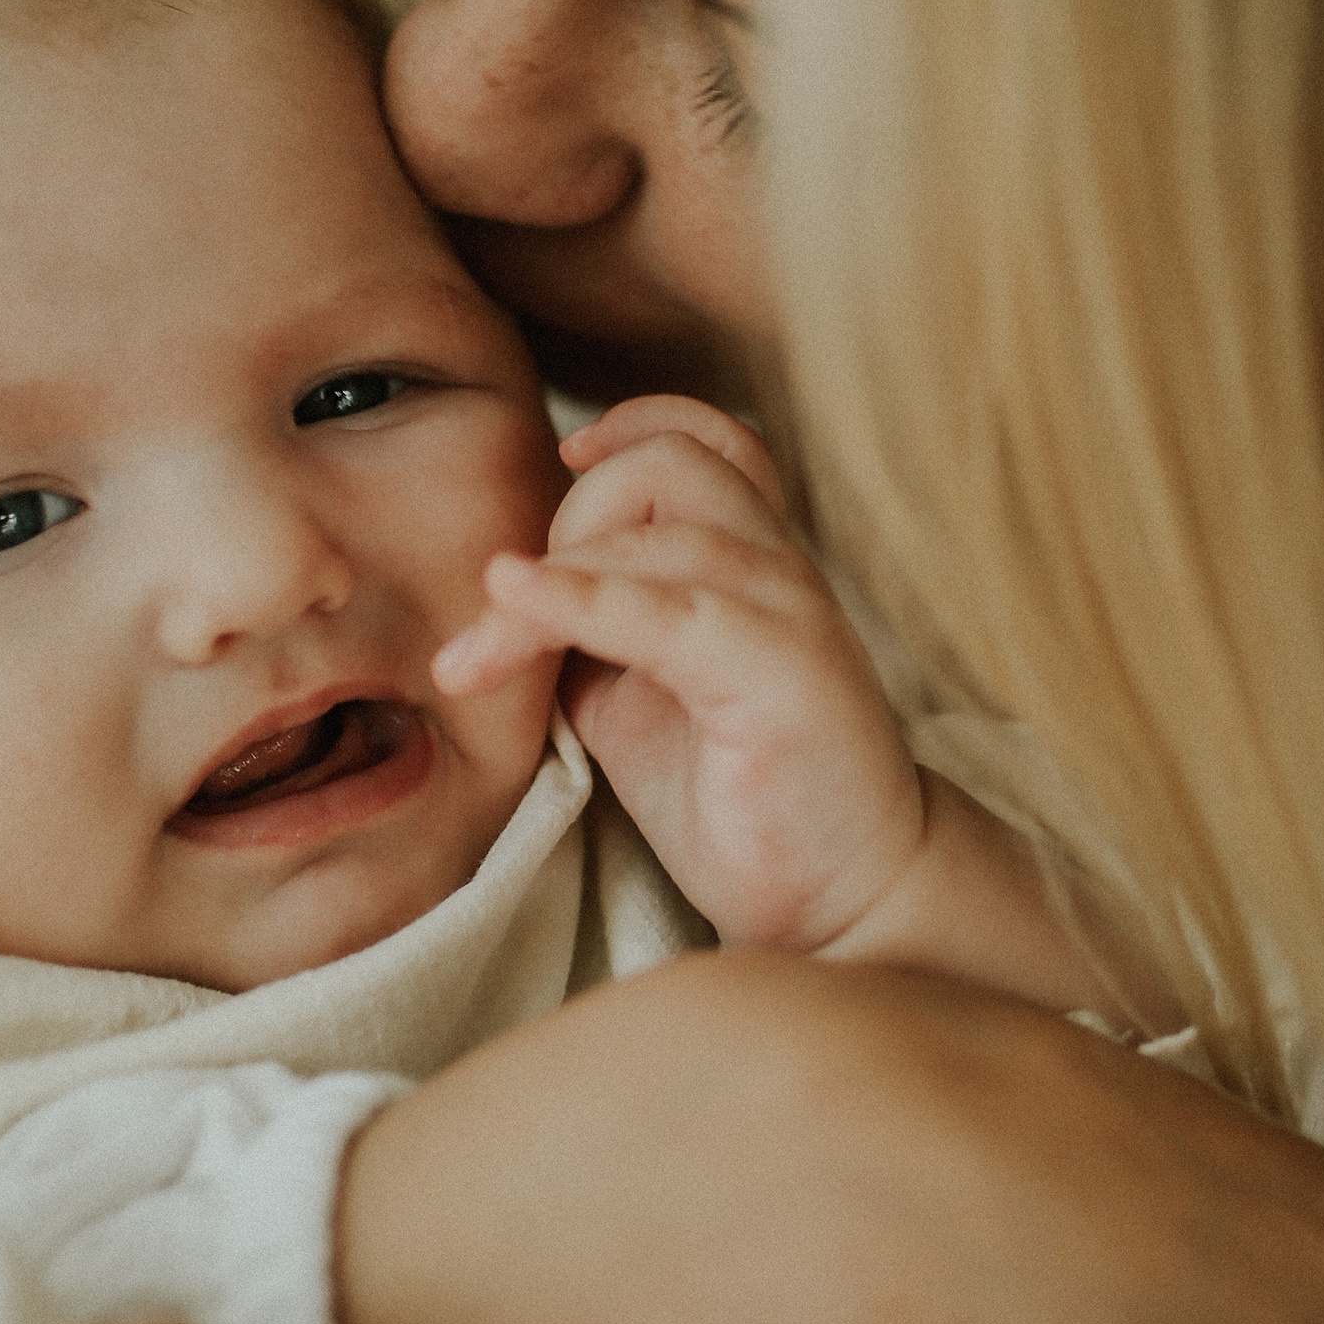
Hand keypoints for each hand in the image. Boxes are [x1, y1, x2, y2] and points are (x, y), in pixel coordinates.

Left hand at [432, 397, 924, 950]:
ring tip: (472, 661)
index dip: (631, 427)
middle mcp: (777, 572)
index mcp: (750, 567)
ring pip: (656, 532)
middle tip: (505, 631)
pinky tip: (515, 602)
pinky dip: (577, 596)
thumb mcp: (639, 699)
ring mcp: (787, 615)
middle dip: (563, 524)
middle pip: (661, 468)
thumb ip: (587, 634)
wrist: (851, 896)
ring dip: (543, 585)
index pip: (704, 440)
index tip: (565, 458)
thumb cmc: (745, 799)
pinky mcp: (781, 675)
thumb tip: (502, 600)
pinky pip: (664, 610)